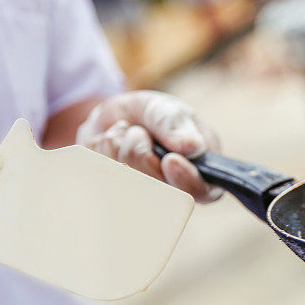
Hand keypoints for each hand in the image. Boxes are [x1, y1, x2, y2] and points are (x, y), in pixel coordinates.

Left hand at [76, 91, 221, 202]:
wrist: (111, 120)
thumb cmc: (147, 115)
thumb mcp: (161, 108)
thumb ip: (174, 123)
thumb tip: (192, 147)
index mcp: (200, 171)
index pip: (203, 191)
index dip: (187, 180)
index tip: (170, 160)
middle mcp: (175, 190)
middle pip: (158, 190)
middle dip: (140, 153)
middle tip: (137, 132)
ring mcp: (144, 197)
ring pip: (126, 181)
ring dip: (119, 146)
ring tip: (124, 133)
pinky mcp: (115, 195)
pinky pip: (102, 175)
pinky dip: (101, 151)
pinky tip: (108, 144)